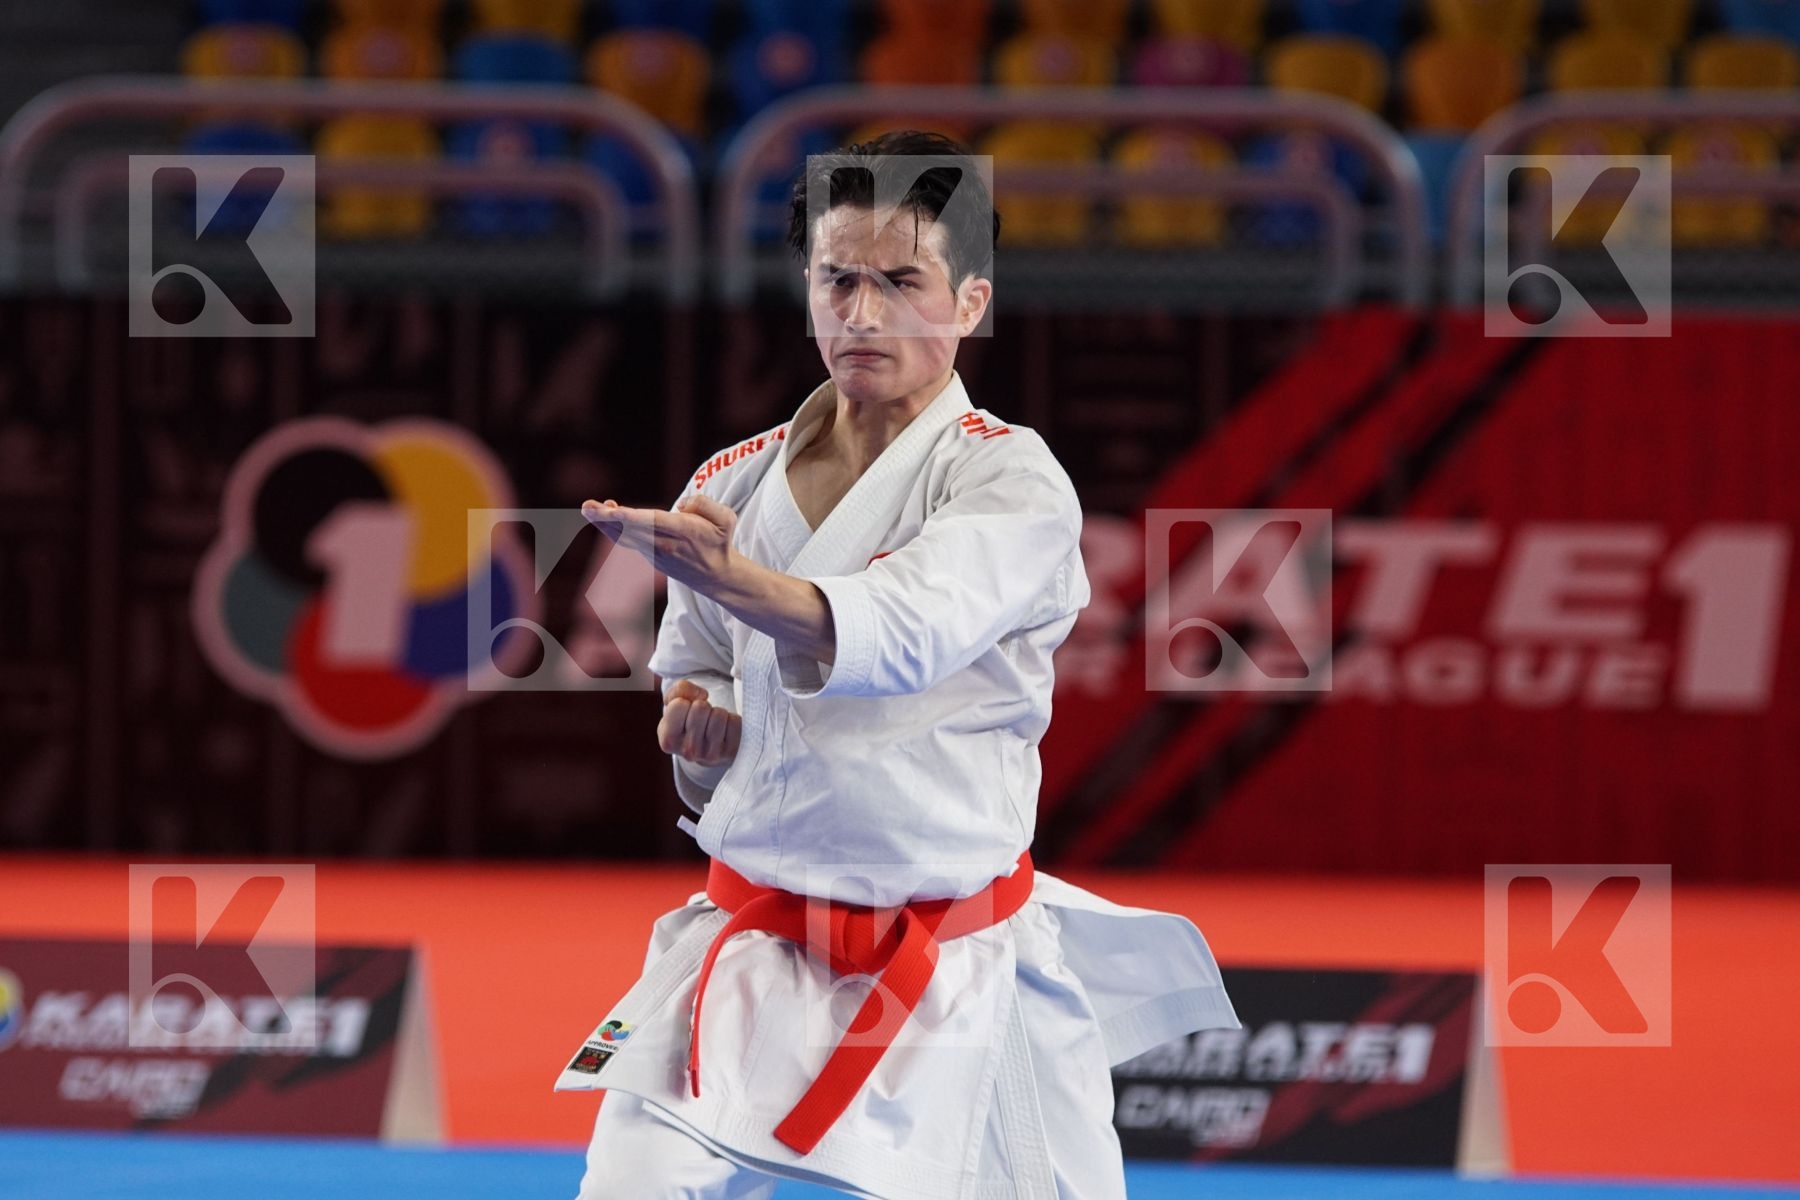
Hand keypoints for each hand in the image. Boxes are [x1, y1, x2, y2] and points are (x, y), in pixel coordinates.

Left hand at [581, 494, 738, 595]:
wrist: (717, 577)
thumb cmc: (720, 542)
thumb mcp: (726, 518)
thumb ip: (704, 503)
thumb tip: (680, 504)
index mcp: (685, 532)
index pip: (652, 522)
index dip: (629, 517)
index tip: (610, 511)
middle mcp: (666, 544)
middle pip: (631, 530)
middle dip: (607, 519)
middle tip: (586, 507)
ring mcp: (655, 553)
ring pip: (625, 537)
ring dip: (604, 523)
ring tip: (587, 508)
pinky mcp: (650, 556)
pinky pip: (628, 540)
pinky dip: (613, 528)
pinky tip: (603, 515)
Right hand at [657, 678, 740, 766]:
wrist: (706, 746)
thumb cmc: (688, 721)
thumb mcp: (674, 704)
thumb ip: (679, 690)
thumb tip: (703, 695)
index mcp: (668, 740)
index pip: (679, 705)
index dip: (685, 702)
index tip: (686, 713)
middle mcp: (688, 752)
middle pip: (701, 708)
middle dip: (703, 707)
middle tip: (702, 719)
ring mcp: (711, 755)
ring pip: (719, 715)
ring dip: (718, 713)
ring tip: (713, 724)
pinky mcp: (731, 753)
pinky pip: (735, 722)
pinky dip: (732, 720)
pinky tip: (725, 731)